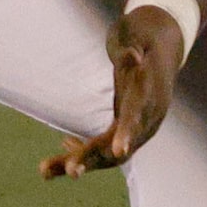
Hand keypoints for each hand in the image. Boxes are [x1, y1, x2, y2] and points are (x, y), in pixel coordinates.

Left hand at [41, 4, 182, 177]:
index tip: (119, 150)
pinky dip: (83, 151)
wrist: (162, 45)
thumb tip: (132, 55)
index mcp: (152, 94)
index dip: (128, 133)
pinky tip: (63, 144)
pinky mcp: (128, 130)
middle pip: (122, 145)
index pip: (139, 116)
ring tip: (44, 170)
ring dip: (80, 161)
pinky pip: (106, 147)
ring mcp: (140, 127)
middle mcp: (149, 118)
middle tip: (70, 171)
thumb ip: (131, 44)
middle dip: (94, 158)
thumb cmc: (144, 37)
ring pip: (110, 154)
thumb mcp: (137, 34)